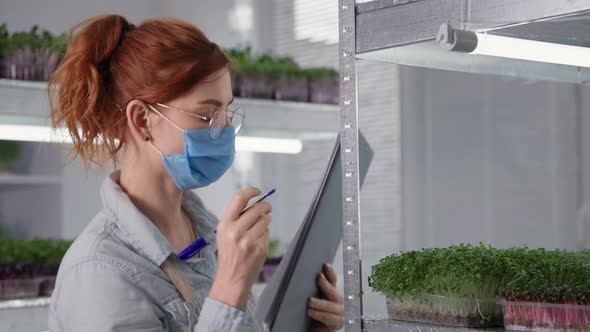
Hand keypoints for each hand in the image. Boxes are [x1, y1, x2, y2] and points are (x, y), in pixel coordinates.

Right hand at [209, 187, 271, 309]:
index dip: (250, 191)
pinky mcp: (259, 248)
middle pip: (257, 208)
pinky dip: (265, 234)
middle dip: (265, 206)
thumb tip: (253, 203)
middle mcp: (235, 231)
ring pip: (265, 220)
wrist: (231, 279)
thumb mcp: (224, 233)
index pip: (239, 199)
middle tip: (267, 208)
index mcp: (224, 224)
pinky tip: (258, 242)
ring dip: (266, 220)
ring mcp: (248, 240)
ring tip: (261, 227)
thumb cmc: (228, 255)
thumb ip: (236, 218)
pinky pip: (267, 233)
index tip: (257, 191)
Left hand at [308, 264, 343, 331]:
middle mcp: (338, 301)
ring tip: (309, 301)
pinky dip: (319, 314)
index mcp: (332, 292)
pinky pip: (328, 318)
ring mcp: (340, 312)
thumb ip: (312, 288)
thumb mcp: (314, 298)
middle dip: (326, 284)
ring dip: (320, 303)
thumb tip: (300, 276)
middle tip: (318, 277)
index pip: (333, 280)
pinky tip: (310, 312)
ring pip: (330, 306)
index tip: (325, 265)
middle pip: (333, 291)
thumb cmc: (314, 312)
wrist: (318, 329)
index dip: (330, 273)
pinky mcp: (337, 323)